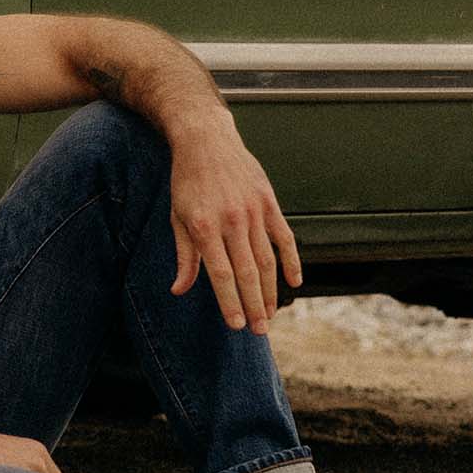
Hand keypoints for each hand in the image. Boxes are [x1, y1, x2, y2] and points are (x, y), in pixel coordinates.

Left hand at [167, 116, 302, 335]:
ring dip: (270, 290)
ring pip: (267, 259)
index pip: (222, 275)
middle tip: (260, 331)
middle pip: (248, 273)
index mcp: (205, 228)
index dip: (230, 303)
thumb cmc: (187, 183)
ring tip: (271, 314)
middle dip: (254, 305)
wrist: (205, 141)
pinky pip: (284, 237)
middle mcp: (231, 221)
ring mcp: (253, 211)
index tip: (237, 326)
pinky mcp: (269, 202)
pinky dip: (292, 261)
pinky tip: (295, 282)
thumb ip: (184, 257)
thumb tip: (179, 290)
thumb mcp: (178, 218)